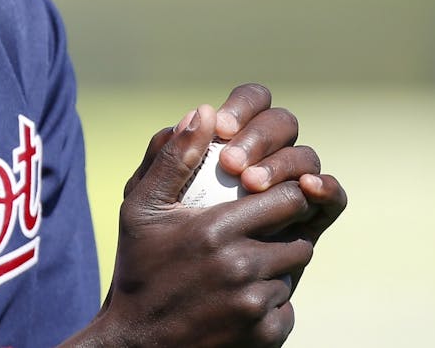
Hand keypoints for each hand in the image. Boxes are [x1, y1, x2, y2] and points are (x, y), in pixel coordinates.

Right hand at [75, 84, 346, 347]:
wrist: (135, 345)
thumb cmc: (138, 270)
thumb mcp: (141, 209)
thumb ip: (172, 158)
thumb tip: (204, 111)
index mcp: (215, 230)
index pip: (287, 197)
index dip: (283, 192)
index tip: (266, 195)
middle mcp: (241, 267)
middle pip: (299, 235)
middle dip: (285, 230)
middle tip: (260, 230)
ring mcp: (254, 305)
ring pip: (292, 272)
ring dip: (277, 266)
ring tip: (245, 265)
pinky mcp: (264, 336)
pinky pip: (286, 308)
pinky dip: (270, 303)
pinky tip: (239, 299)